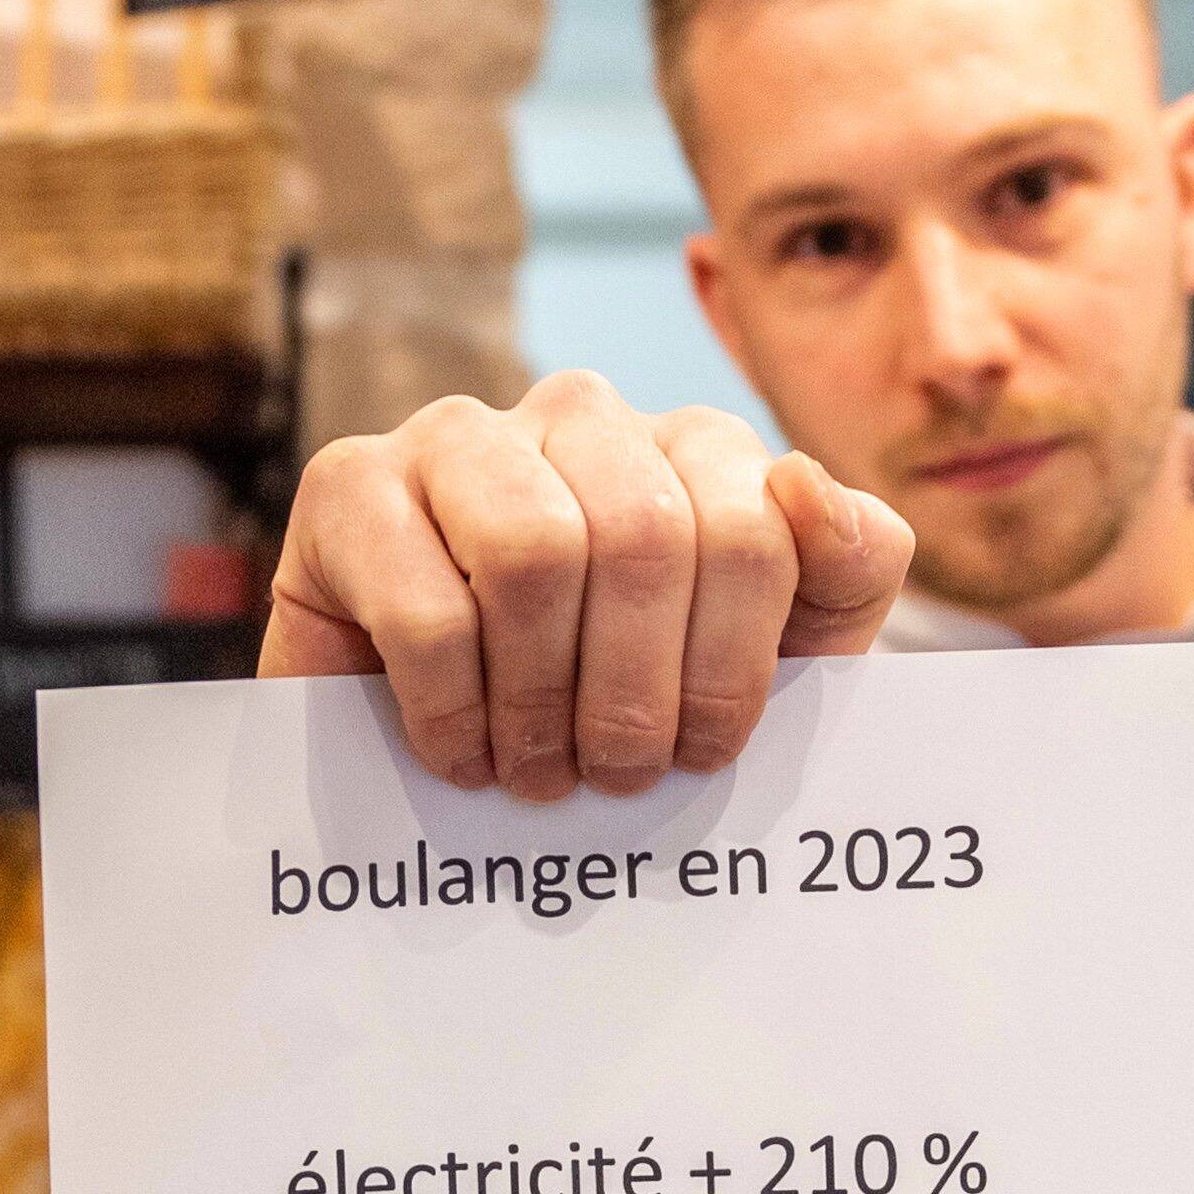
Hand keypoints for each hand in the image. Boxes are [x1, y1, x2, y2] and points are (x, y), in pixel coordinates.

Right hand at [263, 370, 913, 799]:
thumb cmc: (623, 704)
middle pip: (646, 535)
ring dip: (542, 700)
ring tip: (536, 770)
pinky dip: (454, 711)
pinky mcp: (349, 483)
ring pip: (534, 551)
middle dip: (638, 693)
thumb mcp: (779, 653)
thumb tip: (804, 482)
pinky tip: (462, 754)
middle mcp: (581, 416)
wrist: (458, 755)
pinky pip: (427, 604)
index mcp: (693, 446)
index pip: (753, 526)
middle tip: (615, 777)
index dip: (731, 667)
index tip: (701, 752)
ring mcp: (459, 436)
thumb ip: (844, 567)